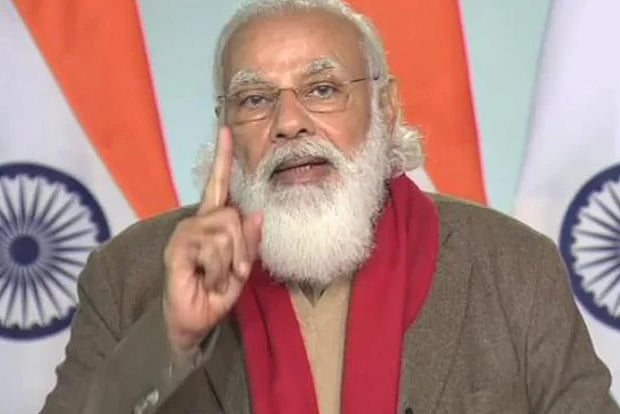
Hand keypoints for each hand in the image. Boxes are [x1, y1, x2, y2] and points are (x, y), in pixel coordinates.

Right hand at [163, 127, 261, 352]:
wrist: (194, 320)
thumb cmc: (216, 293)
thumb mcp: (241, 267)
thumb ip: (250, 242)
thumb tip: (256, 214)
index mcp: (213, 221)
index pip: (219, 184)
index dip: (223, 158)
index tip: (226, 130)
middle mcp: (197, 222)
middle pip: (234, 216)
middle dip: (242, 250)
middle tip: (232, 272)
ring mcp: (185, 234)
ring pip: (226, 234)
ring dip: (229, 264)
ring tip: (216, 278)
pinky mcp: (177, 249)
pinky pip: (212, 250)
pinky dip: (217, 273)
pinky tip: (204, 280)